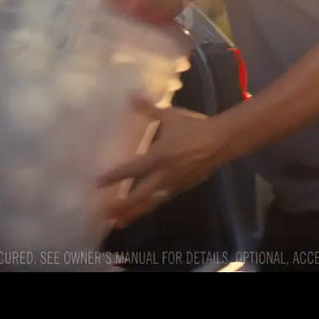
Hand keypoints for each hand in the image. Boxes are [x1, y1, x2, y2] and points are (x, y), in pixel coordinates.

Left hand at [98, 96, 229, 228]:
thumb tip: (131, 95)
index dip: (114, 176)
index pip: (132, 170)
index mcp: (159, 157)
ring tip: (119, 222)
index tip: (97, 183)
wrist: (221, 142)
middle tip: (105, 214)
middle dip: (123, 206)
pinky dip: (150, 207)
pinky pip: (162, 200)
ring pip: (151, 203)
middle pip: (140, 196)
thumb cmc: (194, 128)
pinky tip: (143, 210)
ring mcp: (174, 184)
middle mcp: (164, 175)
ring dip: (134, 213)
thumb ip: (148, 109)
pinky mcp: (183, 188)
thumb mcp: (170, 116)